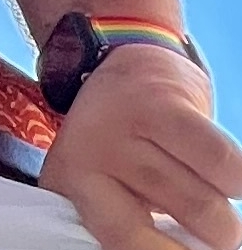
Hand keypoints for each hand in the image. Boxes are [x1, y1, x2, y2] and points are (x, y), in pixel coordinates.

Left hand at [45, 43, 241, 249]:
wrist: (118, 63)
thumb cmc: (118, 145)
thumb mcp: (101, 186)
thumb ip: (123, 224)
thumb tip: (175, 248)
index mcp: (71, 184)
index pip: (123, 240)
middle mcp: (92, 153)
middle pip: (180, 222)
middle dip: (208, 239)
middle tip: (205, 232)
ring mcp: (126, 125)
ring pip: (208, 203)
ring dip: (225, 215)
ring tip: (209, 199)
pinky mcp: (165, 104)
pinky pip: (224, 164)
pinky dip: (237, 181)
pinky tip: (224, 178)